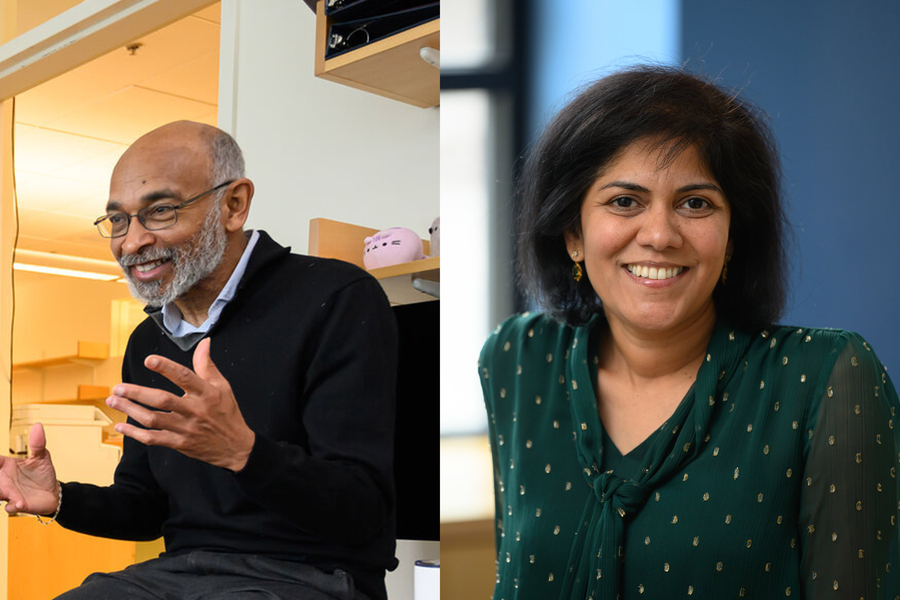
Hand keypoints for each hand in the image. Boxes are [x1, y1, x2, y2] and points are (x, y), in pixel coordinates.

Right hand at [0, 423, 60, 515]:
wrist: (53, 492)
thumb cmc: (43, 473)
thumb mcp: (41, 456)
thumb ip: (37, 443)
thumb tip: (38, 425)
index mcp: (6, 466)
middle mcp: (3, 480)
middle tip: (0, 478)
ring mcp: (9, 492)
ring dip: (0, 492)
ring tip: (3, 492)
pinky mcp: (18, 504)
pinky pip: (10, 506)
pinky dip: (13, 506)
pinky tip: (19, 503)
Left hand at [107, 338, 255, 471]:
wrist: (236, 447)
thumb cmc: (228, 413)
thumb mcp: (222, 386)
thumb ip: (207, 365)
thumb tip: (205, 343)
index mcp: (206, 394)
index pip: (184, 377)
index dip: (166, 368)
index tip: (149, 360)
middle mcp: (195, 411)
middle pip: (162, 400)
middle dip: (137, 393)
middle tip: (118, 387)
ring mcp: (186, 429)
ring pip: (153, 419)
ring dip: (131, 410)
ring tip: (114, 400)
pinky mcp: (180, 443)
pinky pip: (153, 439)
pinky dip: (135, 433)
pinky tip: (121, 425)